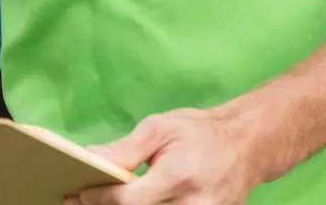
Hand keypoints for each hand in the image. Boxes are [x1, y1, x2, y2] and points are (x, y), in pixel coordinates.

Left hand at [68, 108, 265, 204]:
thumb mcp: (161, 128)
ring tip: (98, 203)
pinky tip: (124, 204)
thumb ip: (126, 149)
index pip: (130, 200)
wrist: (247, 146)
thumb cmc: (200, 133)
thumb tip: (89, 157)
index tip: (77, 194)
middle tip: (77, 202)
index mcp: (179, 176)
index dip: (100, 199)